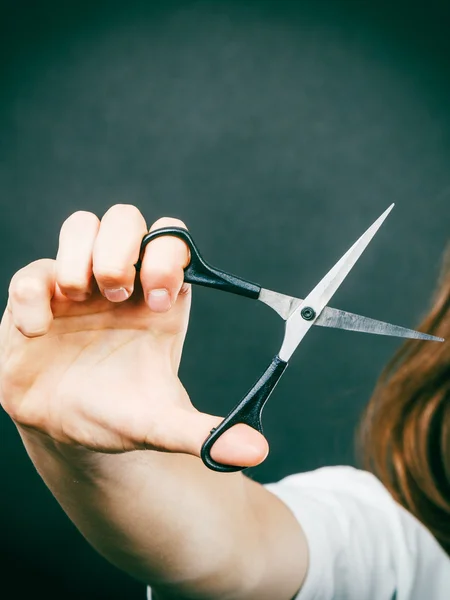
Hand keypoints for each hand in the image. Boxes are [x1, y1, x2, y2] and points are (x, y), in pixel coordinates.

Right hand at [0, 205, 267, 465]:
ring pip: (82, 226)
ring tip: (78, 299)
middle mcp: (120, 281)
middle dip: (121, 248)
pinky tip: (39, 329)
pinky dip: (33, 291)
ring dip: (80, 256)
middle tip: (118, 293)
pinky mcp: (37, 299)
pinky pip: (32, 272)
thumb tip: (256, 451)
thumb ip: (205, 434)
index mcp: (158, 297)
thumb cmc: (119, 413)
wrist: (68, 428)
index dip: (168, 255)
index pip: (172, 241)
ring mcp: (77, 285)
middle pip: (126, 218)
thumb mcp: (162, 423)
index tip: (159, 298)